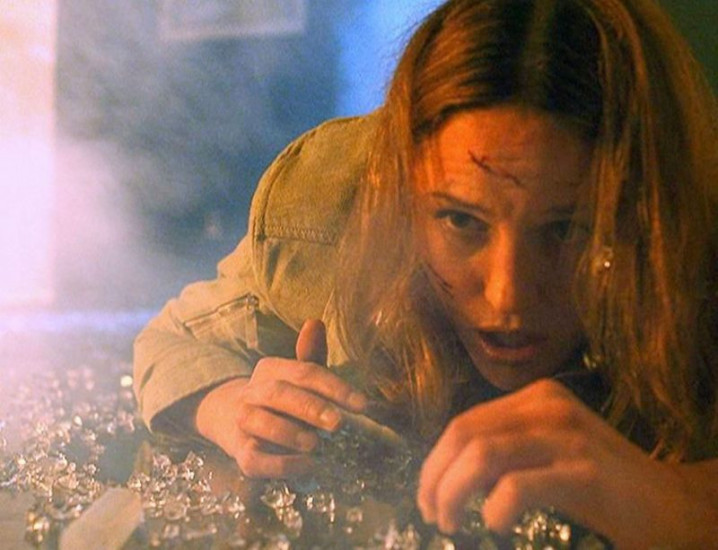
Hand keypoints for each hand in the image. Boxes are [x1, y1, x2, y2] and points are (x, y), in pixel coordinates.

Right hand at [195, 319, 366, 477]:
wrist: (232, 420)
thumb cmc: (281, 399)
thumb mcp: (298, 377)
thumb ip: (311, 355)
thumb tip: (315, 323)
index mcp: (271, 369)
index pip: (303, 372)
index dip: (334, 387)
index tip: (362, 405)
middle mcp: (253, 392)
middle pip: (278, 393)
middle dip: (310, 407)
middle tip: (338, 423)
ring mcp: (243, 422)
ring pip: (258, 422)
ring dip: (289, 434)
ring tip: (316, 444)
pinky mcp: (240, 453)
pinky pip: (254, 459)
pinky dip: (280, 464)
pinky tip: (306, 466)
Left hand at [417, 379, 717, 548]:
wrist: (670, 504)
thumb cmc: (601, 483)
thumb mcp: (545, 453)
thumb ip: (503, 449)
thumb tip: (447, 471)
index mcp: (535, 397)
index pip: (464, 423)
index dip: (435, 461)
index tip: (427, 496)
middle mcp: (548, 405)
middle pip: (465, 434)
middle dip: (436, 477)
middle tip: (432, 514)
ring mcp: (568, 435)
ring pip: (484, 454)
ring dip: (453, 491)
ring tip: (450, 522)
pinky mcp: (585, 471)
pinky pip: (518, 484)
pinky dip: (495, 506)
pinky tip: (496, 523)